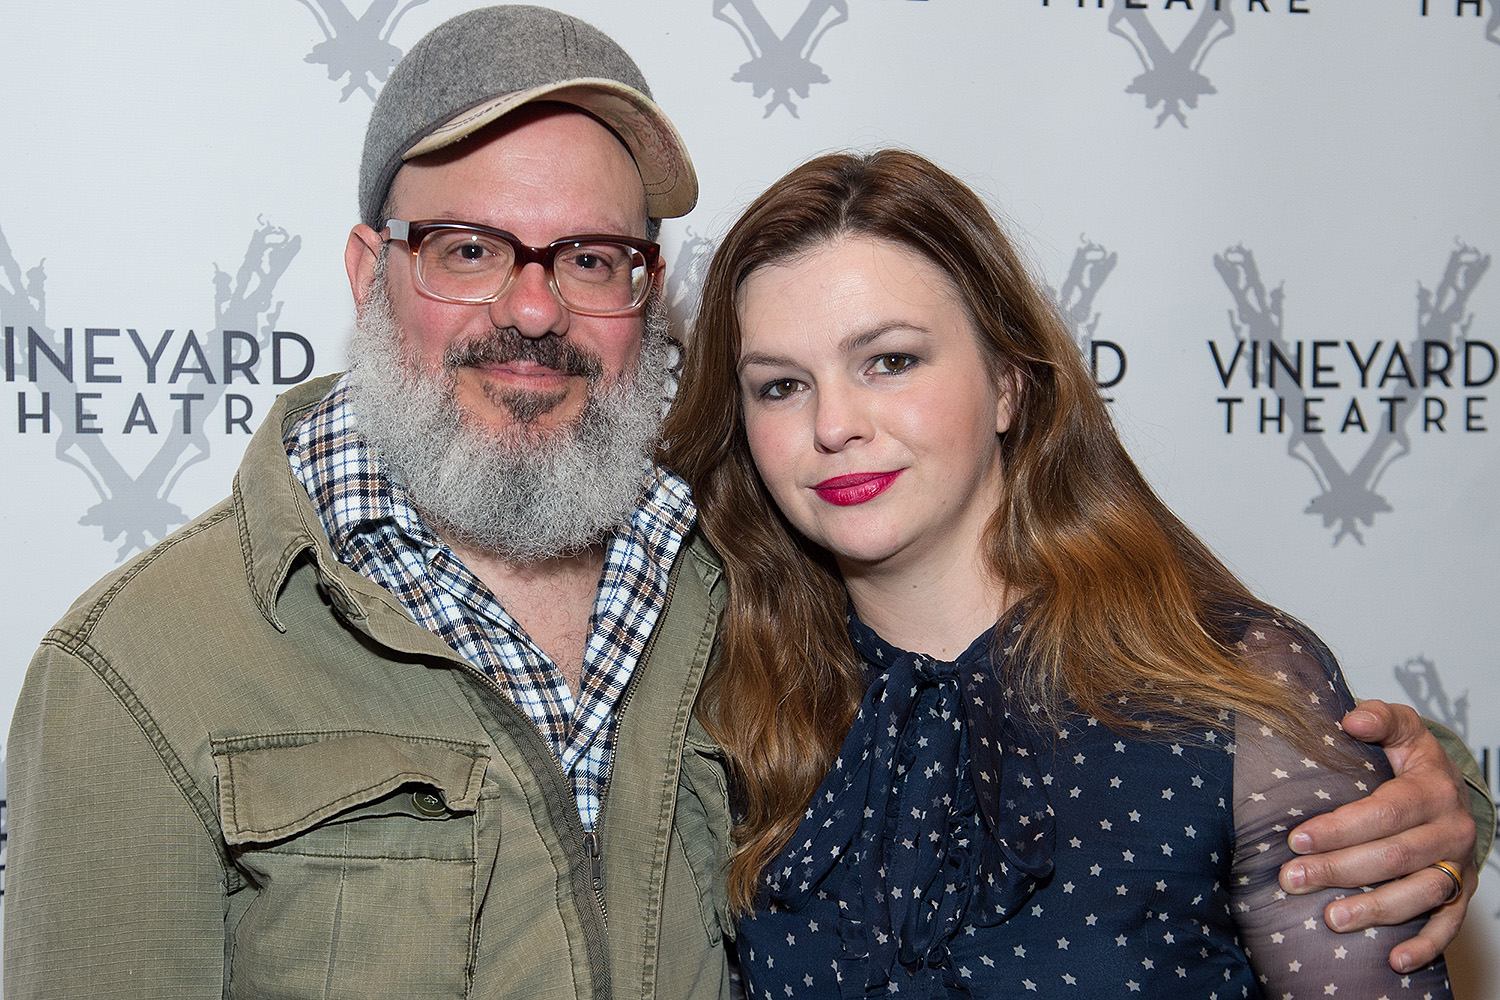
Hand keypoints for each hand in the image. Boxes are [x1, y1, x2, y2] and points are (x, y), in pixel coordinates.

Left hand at [1278, 699, 1476, 972]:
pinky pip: (1448, 924)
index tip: (1296, 838)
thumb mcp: (1401, 730)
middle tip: (1292, 879)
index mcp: (1432, 790)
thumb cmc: (1411, 760)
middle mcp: (1451, 830)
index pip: (1385, 812)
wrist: (1452, 790)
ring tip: (1331, 918)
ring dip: (1376, 910)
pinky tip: (1394, 960)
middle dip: (1340, 870)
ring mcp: (1458, 865)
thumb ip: (1379, 719)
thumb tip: (1352, 719)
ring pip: (1421, 894)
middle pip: (1394, 856)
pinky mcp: (1461, 894)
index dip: (1340, 828)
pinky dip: (1426, 945)